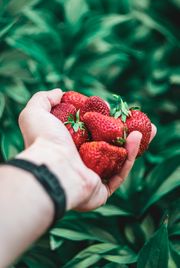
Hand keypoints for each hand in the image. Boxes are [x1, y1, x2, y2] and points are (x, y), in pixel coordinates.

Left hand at [18, 89, 155, 210]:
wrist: (51, 168)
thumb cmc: (43, 140)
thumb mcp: (36, 112)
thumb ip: (45, 99)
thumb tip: (60, 93)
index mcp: (68, 146)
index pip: (91, 132)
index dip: (105, 120)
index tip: (116, 110)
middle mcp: (80, 161)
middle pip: (109, 145)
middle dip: (126, 133)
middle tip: (140, 121)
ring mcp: (92, 176)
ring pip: (118, 159)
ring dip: (133, 144)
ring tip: (148, 128)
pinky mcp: (101, 190)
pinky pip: (120, 173)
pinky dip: (130, 156)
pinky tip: (137, 139)